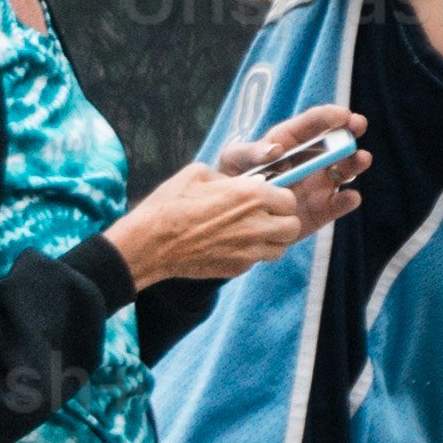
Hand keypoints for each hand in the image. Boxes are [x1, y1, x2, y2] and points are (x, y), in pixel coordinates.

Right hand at [108, 132, 360, 290]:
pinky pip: (258, 260)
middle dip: (282, 220)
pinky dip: (252, 253)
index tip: (267, 198)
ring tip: (252, 232)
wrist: (151, 242)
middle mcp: (256, 224)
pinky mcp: (238, 268)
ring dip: (272, 239)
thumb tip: (240, 183)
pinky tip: (233, 244)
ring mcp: (249, 250)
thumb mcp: (198, 173)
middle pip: (292, 226)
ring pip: (281, 248)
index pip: (289, 199)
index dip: (279, 198)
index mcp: (251, 195)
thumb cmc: (170, 203)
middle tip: (265, 216)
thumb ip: (228, 177)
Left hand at [213, 106, 369, 227]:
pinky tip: (349, 197)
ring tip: (360, 159)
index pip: (313, 122)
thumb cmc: (233, 178)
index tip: (342, 114)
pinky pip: (341, 203)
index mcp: (291, 139)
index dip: (329, 115)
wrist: (235, 215)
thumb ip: (251, 152)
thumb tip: (276, 150)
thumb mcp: (234, 159)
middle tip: (358, 125)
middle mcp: (311, 158)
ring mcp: (320, 183)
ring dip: (356, 162)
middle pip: (337, 141)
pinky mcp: (322, 209)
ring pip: (346, 169)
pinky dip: (349, 200)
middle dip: (350, 130)